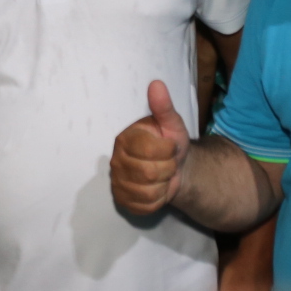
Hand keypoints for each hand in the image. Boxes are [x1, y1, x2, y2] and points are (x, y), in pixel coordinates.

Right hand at [110, 80, 188, 213]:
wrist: (174, 167)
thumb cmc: (170, 143)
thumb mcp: (172, 124)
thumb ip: (164, 106)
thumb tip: (156, 84)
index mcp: (125, 138)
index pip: (148, 150)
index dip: (168, 150)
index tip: (171, 146)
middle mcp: (116, 159)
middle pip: (149, 173)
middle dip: (168, 169)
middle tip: (169, 162)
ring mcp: (117, 181)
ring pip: (148, 192)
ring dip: (164, 185)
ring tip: (164, 175)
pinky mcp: (123, 200)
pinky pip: (144, 206)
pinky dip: (158, 200)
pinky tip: (158, 189)